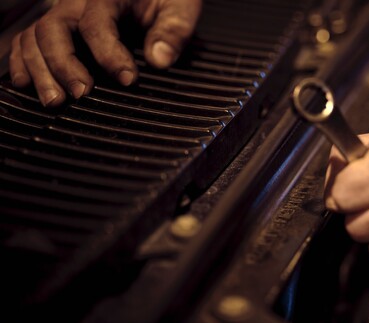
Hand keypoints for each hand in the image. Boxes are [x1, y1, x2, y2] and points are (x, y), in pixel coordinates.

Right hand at [9, 0, 201, 106]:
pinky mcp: (59, 28)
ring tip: (55, 101)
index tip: (128, 80)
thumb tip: (159, 59)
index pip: (97, 22)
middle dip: (64, 64)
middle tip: (81, 94)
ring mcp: (64, 14)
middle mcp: (77, 2)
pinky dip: (22, 62)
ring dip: (40, 71)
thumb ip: (173, 31)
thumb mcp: (179, 7)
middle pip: (54, 28)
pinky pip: (27, 40)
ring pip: (35, 37)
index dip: (109, 54)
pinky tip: (27, 84)